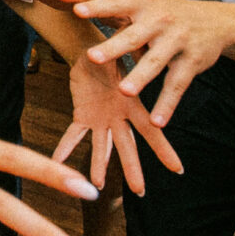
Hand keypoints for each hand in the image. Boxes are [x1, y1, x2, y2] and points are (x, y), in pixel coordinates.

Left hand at [57, 54, 183, 193]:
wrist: (91, 54)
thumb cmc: (110, 53)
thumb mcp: (118, 54)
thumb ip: (123, 56)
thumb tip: (134, 44)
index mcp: (132, 105)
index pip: (151, 130)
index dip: (163, 149)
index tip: (177, 169)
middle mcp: (119, 117)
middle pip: (127, 146)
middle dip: (132, 168)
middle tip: (140, 191)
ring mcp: (101, 120)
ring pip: (101, 147)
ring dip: (99, 166)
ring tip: (98, 185)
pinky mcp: (82, 116)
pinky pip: (74, 134)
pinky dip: (65, 147)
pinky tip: (57, 162)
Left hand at [73, 0, 234, 125]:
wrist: (215, 21)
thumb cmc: (165, 7)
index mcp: (142, 3)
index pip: (116, 4)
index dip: (97, 6)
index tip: (75, 9)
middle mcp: (159, 22)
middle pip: (134, 36)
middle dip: (114, 46)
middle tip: (93, 56)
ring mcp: (177, 43)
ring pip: (156, 63)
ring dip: (141, 78)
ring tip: (124, 91)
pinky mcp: (191, 63)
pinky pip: (177, 86)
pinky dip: (168, 105)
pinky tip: (157, 121)